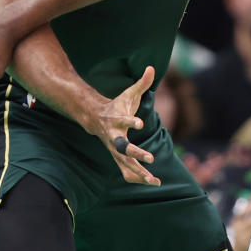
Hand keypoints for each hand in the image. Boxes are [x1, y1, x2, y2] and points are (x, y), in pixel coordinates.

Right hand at [82, 66, 159, 185]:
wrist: (95, 119)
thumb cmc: (117, 106)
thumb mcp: (128, 93)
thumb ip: (141, 83)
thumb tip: (151, 68)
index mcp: (116, 120)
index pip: (123, 121)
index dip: (131, 121)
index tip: (140, 123)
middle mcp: (113, 137)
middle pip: (123, 148)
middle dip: (136, 154)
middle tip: (151, 158)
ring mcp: (114, 149)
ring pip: (125, 164)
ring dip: (139, 172)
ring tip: (154, 180)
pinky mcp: (117, 157)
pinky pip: (126, 171)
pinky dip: (137, 177)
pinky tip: (152, 182)